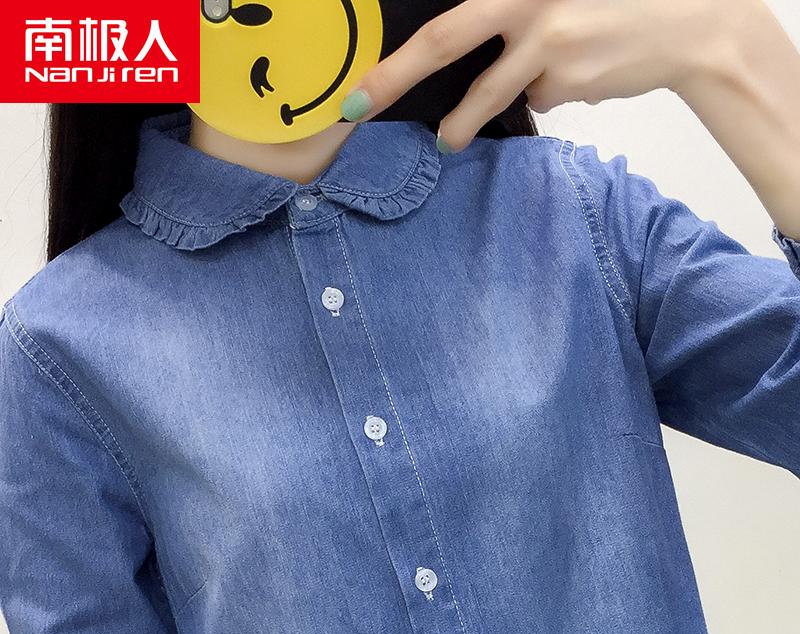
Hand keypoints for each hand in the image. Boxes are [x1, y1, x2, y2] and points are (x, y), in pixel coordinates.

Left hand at [339, 0, 738, 152]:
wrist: (692, 25)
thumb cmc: (619, 4)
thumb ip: (516, 21)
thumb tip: (482, 56)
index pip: (449, 18)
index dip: (401, 49)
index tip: (361, 79)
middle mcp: (528, 2)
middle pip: (447, 41)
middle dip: (395, 77)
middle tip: (358, 108)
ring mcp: (547, 42)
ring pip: (490, 92)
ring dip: (463, 122)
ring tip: (448, 140)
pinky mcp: (566, 81)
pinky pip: (538, 96)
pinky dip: (548, 91)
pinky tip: (581, 72)